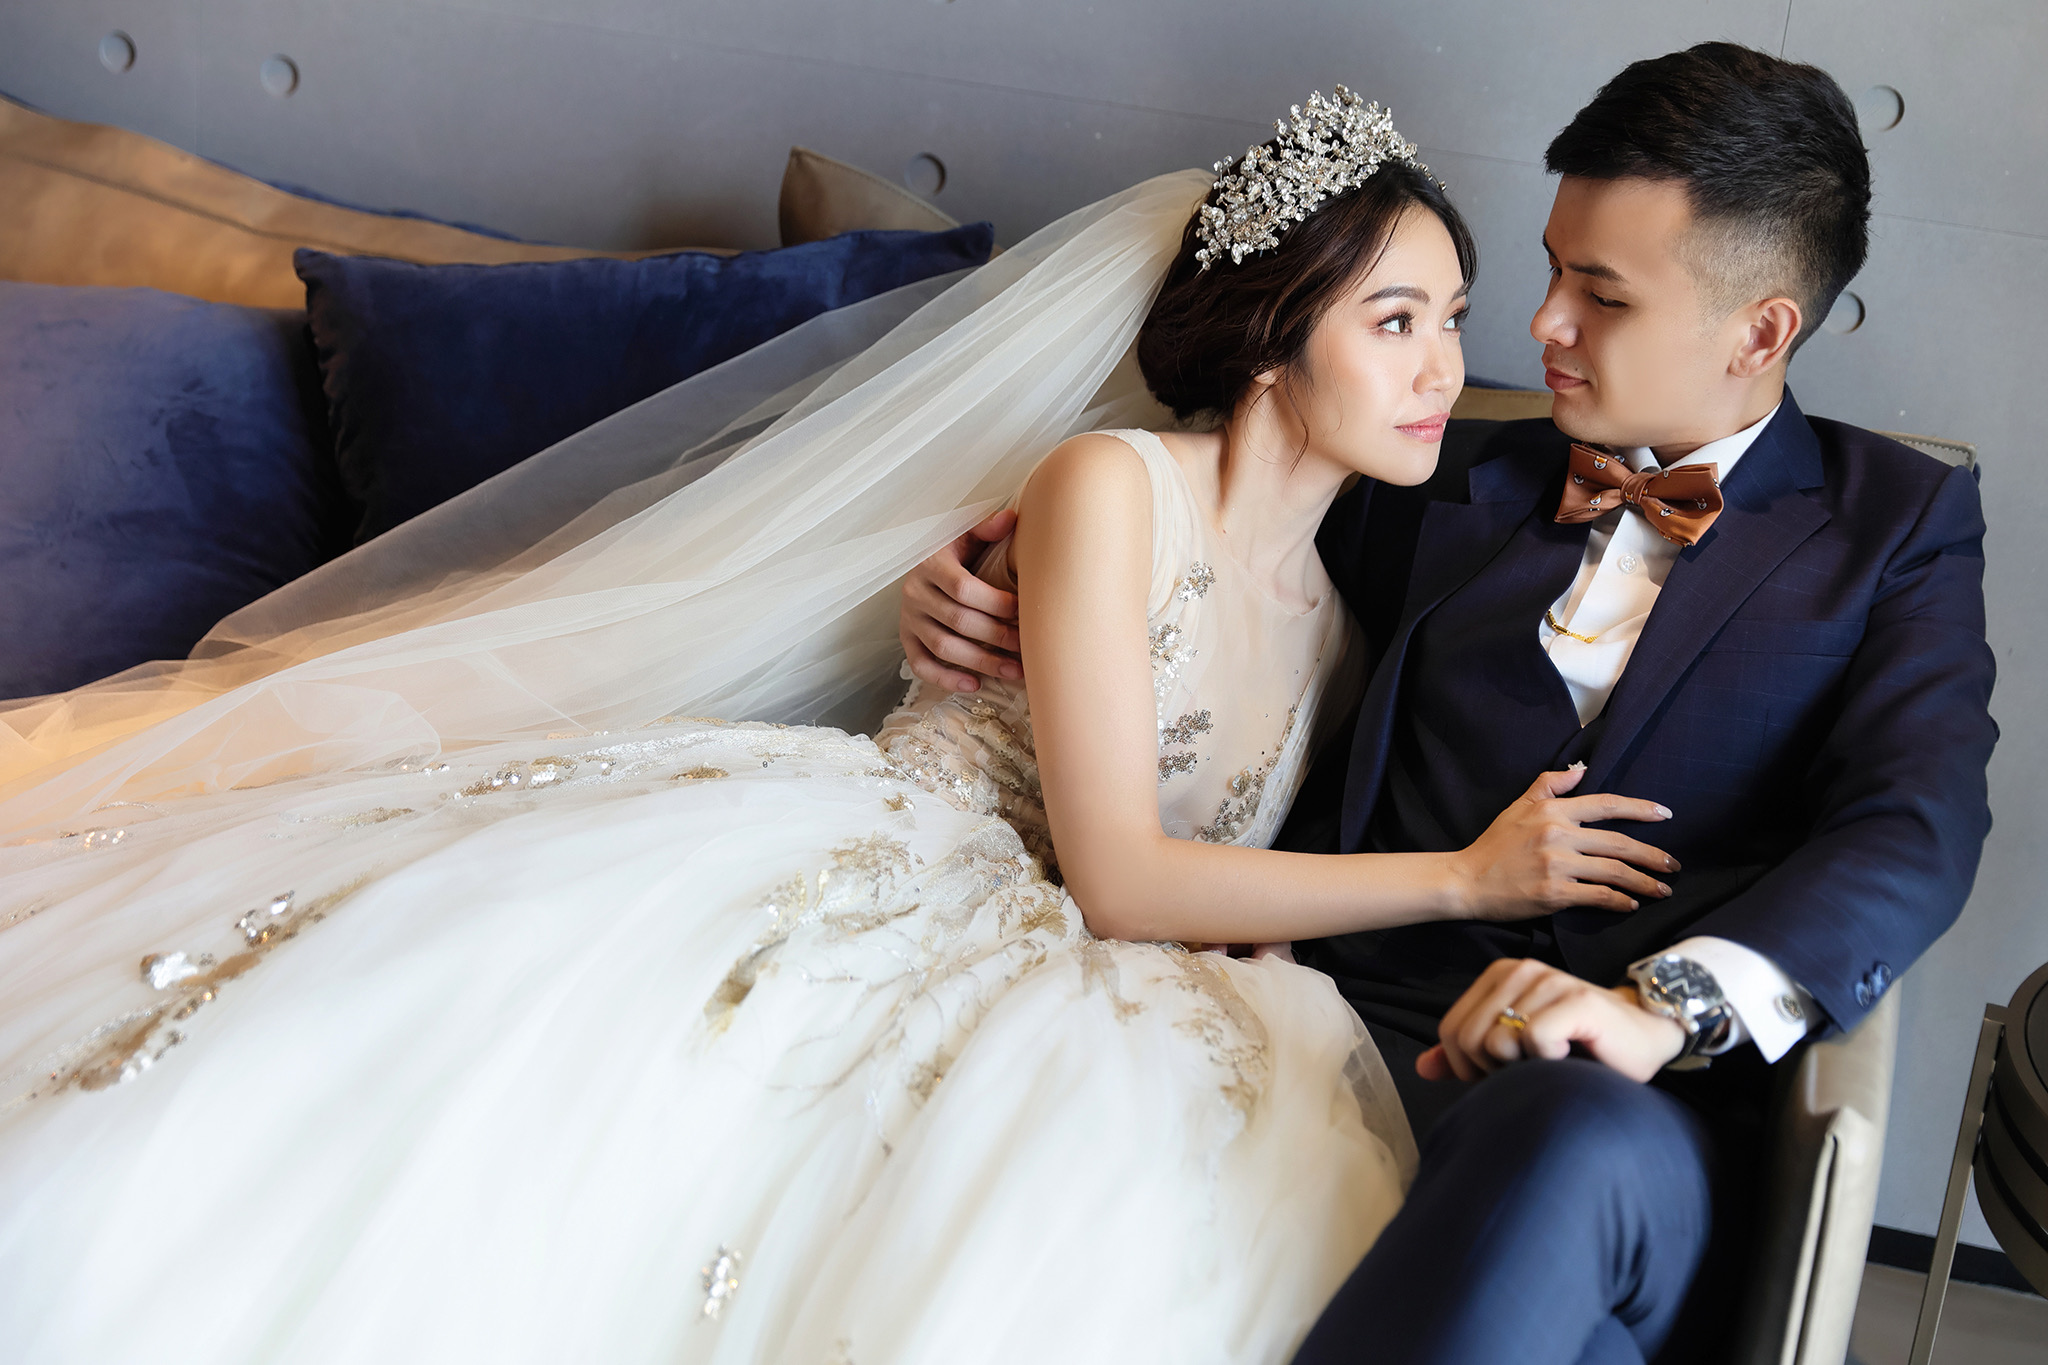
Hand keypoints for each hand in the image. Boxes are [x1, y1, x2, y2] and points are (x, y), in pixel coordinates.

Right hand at [900, 508, 1023, 692]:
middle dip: (997, 636)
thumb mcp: (967, 535)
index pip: (962, 587)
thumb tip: (1011, 518)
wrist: (922, 563)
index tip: (1023, 610)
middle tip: (1028, 646)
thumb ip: (987, 527)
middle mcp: (915, 592)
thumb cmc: (955, 551)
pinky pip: (921, 665)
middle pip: (957, 621)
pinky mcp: (906, 639)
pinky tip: (975, 684)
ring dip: (981, 662)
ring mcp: (908, 619)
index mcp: (932, 563)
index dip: (994, 602)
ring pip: (943, 647)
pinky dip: (946, 678)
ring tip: (1014, 671)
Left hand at [1418, 958, 1687, 1083]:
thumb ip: (1468, 1057)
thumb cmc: (1578, 1048)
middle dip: (1494, 1070)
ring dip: (1524, 1068)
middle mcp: (1521, 970)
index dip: (1470, 1066)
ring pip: (1497, 1042)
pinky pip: (1535, 1041)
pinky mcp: (1576, 1000)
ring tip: (1553, 1060)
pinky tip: (1572, 1055)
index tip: (1507, 1070)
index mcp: (1499, 975)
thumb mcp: (1515, 1052)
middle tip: (1532, 1069)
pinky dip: (1550, 1062)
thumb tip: (1423, 1069)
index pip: (1450, 1031)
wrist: (1644, 1041)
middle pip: (1468, 1038)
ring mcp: (1549, 981)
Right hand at [1448, 767, 1678, 920]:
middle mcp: (1557, 834)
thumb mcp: (1517, 807)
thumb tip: (1582, 771)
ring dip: (1645, 882)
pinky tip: (1632, 904)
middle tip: (1674, 865)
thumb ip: (1548, 785)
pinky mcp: (1554, 893)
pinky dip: (1621, 901)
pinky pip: (1599, 896)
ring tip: (1663, 889)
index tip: (1665, 815)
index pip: (1606, 804)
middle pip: (1619, 843)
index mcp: (1552, 811)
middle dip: (1652, 855)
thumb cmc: (1493, 845)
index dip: (1640, 809)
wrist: (1466, 881)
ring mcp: (1556, 865)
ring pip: (1615, 871)